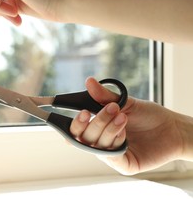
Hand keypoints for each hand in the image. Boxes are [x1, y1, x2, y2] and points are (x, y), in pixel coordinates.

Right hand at [70, 77, 185, 174]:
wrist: (172, 127)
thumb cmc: (148, 115)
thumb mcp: (125, 102)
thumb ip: (105, 95)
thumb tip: (89, 81)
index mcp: (96, 128)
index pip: (76, 130)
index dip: (75, 124)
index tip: (82, 112)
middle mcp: (100, 142)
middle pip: (84, 138)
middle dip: (97, 122)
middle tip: (111, 108)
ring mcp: (111, 155)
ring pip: (97, 145)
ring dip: (109, 129)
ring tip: (123, 116)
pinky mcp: (124, 165)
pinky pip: (112, 156)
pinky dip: (115, 141)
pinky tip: (124, 132)